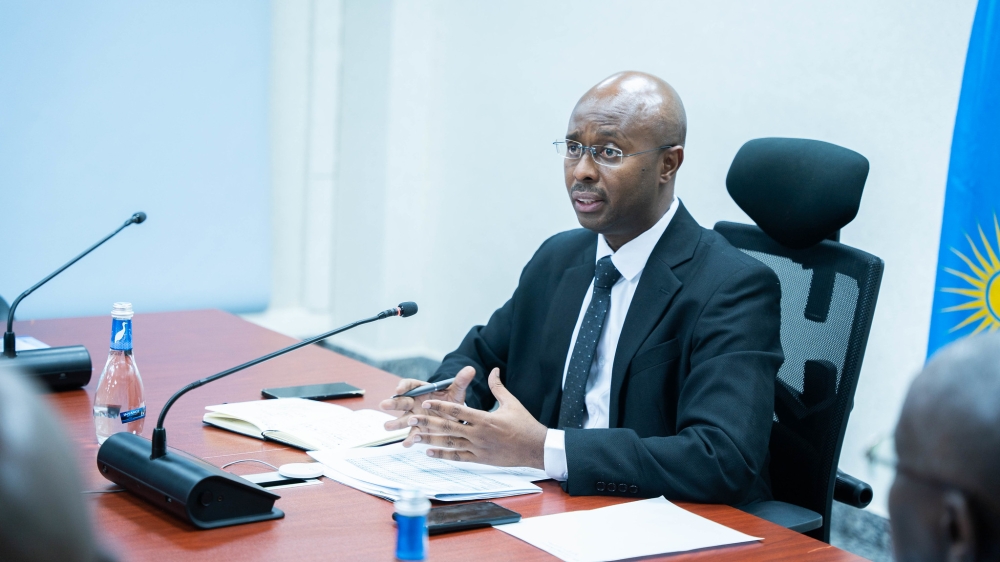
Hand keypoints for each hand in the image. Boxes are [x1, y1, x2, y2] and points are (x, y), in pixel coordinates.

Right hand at [380, 366, 475, 445]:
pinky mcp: (419, 429)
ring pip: (403, 419)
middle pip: (402, 401)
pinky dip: (410, 439)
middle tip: (383, 405)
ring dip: (395, 423)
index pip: (409, 385)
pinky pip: (413, 434)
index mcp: (421, 389)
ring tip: (387, 427)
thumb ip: (461, 381)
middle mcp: (415, 402)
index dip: (403, 386)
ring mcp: (415, 416)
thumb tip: (471, 369)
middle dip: (393, 403)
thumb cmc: (451, 400)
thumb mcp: (457, 391)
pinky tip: (407, 444)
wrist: (454, 416)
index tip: (398, 389)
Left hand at [407, 368, 546, 468]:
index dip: (439, 406)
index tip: (426, 402)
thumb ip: (498, 387)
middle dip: (427, 422)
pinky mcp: (480, 459)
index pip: (457, 410)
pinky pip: (457, 457)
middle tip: (410, 418)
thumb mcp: (511, 403)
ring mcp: (478, 448)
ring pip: (449, 443)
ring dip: (430, 439)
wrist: (536, 448)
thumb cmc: (525, 424)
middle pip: (447, 427)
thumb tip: (493, 370)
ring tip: (413, 435)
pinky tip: (428, 452)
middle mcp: (478, 434)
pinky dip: (442, 454)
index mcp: (484, 418)